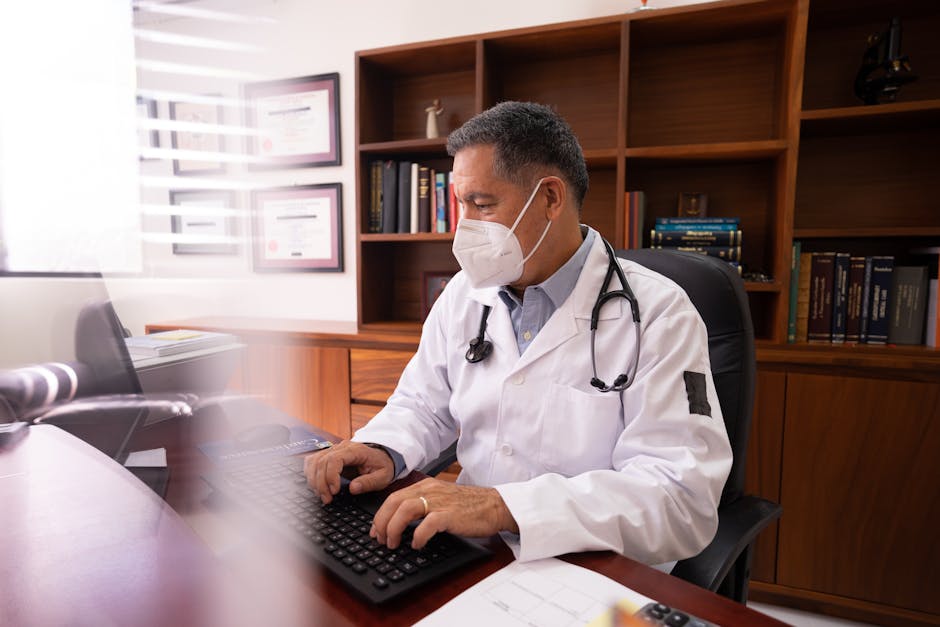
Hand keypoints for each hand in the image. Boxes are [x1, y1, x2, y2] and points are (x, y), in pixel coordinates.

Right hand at [304, 440, 393, 503]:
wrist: (382, 456)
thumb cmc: (382, 465)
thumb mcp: (383, 476)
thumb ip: (369, 482)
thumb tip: (353, 488)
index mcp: (355, 450)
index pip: (335, 459)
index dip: (331, 476)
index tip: (334, 491)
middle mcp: (341, 447)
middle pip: (321, 461)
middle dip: (321, 483)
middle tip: (327, 499)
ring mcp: (333, 450)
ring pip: (314, 461)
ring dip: (314, 480)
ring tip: (322, 495)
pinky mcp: (328, 455)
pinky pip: (313, 461)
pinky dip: (310, 474)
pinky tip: (316, 486)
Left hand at [370, 478, 518, 549]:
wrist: (495, 505)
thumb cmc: (469, 506)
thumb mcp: (441, 499)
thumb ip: (422, 505)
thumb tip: (401, 522)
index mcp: (425, 487)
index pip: (393, 497)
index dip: (380, 515)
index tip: (375, 530)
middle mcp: (430, 490)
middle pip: (394, 502)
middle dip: (382, 523)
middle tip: (381, 540)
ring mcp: (440, 501)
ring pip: (405, 510)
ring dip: (394, 529)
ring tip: (394, 544)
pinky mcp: (450, 514)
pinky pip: (427, 524)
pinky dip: (418, 536)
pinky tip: (417, 545)